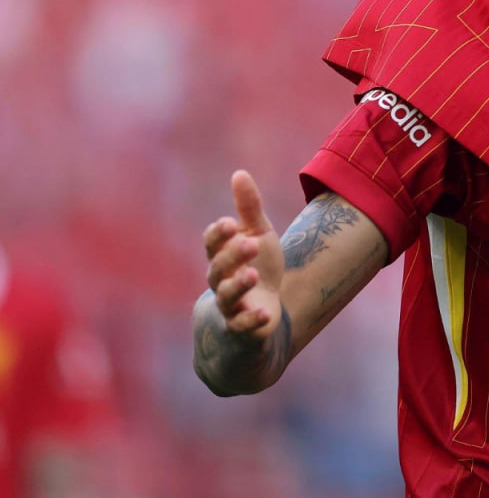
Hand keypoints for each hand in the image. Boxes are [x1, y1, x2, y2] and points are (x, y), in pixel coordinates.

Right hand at [202, 171, 284, 338]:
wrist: (260, 310)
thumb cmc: (256, 265)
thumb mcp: (258, 234)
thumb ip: (249, 207)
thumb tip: (239, 172)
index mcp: (222, 257)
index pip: (212, 244)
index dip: (218, 235)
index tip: (232, 222)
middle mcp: (221, 281)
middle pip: (218, 269)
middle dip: (232, 255)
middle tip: (251, 243)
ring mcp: (230, 306)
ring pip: (227, 297)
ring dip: (239, 286)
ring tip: (253, 275)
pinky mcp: (243, 328)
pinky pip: (243, 326)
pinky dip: (252, 321)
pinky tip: (265, 313)